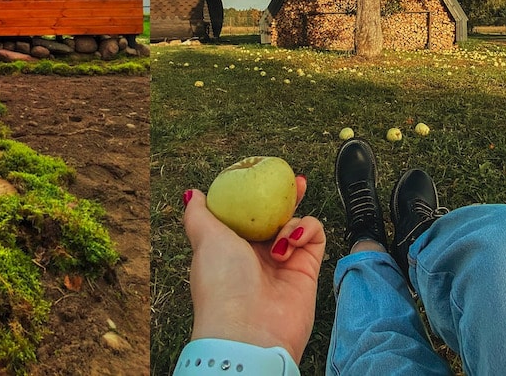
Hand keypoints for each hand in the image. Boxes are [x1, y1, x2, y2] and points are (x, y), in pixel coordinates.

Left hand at [182, 175, 324, 362]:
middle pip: (274, 215)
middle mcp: (257, 253)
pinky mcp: (307, 268)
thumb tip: (191, 193)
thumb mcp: (204, 240)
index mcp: (230, 246)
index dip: (256, 194)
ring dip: (291, 219)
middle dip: (285, 196)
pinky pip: (314, 235)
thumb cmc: (221, 284)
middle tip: (295, 180)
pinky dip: (307, 229)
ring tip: (283, 234)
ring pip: (296, 222)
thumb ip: (199, 214)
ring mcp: (284, 260)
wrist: (250, 330)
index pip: (246, 213)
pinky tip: (293, 239)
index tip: (264, 175)